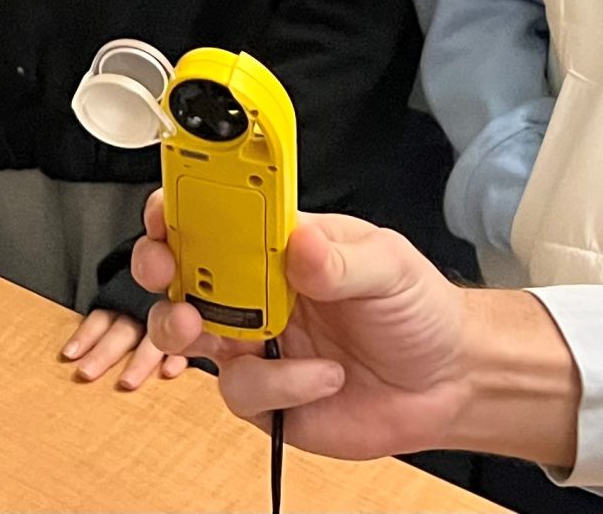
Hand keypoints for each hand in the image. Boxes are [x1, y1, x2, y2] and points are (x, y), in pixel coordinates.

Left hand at [60, 307, 189, 390]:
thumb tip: (70, 354)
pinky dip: (177, 358)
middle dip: (104, 353)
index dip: (85, 336)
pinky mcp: (191, 335)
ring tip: (125, 383)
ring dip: (139, 361)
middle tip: (86, 373)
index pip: (101, 319)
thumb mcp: (123, 308)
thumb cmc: (143, 308)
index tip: (69, 355)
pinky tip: (168, 372)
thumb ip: (103, 327)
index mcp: (125, 304)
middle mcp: (144, 313)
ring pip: (152, 341)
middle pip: (122, 331)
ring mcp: (169, 323)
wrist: (182, 280)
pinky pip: (186, 346)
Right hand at [140, 196, 504, 463]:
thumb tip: (299, 242)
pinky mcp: (267, 395)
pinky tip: (326, 376)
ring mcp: (256, 342)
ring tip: (230, 334)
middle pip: (181, 270)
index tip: (165, 207)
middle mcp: (257, 289)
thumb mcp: (389, 266)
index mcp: (280, 243)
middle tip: (164, 268)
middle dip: (157, 263)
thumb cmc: (416, 308)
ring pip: (187, 332)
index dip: (181, 206)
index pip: (217, 214)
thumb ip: (341, 258)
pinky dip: (283, 385)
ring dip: (187, 328)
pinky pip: (242, 390)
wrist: (446, 382)